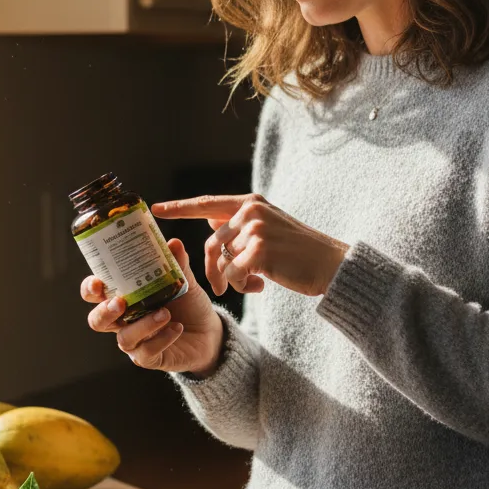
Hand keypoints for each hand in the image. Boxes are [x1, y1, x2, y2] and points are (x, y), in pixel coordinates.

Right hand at [81, 238, 223, 374]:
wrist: (208, 332)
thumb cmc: (188, 304)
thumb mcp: (183, 282)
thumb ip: (177, 265)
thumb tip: (174, 243)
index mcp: (124, 297)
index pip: (95, 294)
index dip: (90, 289)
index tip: (97, 282)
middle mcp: (123, 321)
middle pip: (97, 320)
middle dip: (104, 312)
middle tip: (120, 302)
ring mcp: (135, 341)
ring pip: (124, 338)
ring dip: (143, 325)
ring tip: (164, 313)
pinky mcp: (149, 358)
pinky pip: (147, 352)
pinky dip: (162, 339)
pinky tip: (176, 329)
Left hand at [151, 193, 348, 296]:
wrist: (332, 266)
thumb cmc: (299, 252)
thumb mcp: (270, 227)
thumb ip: (240, 223)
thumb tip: (211, 219)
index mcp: (251, 202)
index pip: (206, 204)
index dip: (179, 208)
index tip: (156, 208)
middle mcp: (251, 210)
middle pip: (211, 243)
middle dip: (214, 270)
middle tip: (223, 286)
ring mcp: (255, 229)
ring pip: (222, 261)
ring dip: (233, 280)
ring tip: (254, 284)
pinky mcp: (260, 250)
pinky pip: (233, 274)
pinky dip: (243, 286)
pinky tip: (262, 287)